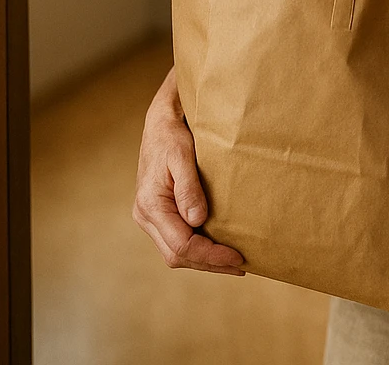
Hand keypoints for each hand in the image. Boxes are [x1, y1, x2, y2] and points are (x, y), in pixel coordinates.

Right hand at [132, 66, 245, 275]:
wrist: (161, 123)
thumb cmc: (172, 136)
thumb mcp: (182, 156)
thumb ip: (189, 188)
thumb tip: (197, 221)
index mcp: (150, 205)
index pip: (181, 244)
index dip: (210, 255)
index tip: (237, 257)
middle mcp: (145, 216)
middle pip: (177, 255)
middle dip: (210, 264)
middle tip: (242, 266)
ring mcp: (150, 218)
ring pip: (176, 253)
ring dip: (205, 260)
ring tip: (235, 263)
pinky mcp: (159, 215)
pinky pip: (177, 240)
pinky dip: (199, 249)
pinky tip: (219, 249)